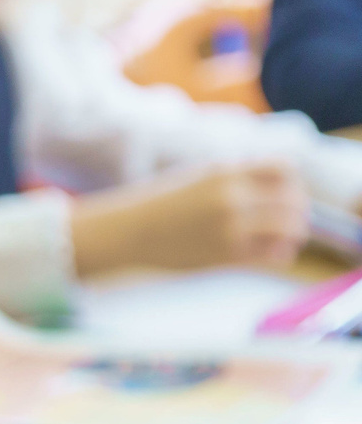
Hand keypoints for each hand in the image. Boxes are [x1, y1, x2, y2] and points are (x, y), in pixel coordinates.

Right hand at [69, 161, 309, 274]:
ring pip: (290, 228)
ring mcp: (231, 226)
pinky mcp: (225, 255)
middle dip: (298, 212)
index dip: (292, 182)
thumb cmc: (159, 206)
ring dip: (294, 234)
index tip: (285, 194)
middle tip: (292, 221)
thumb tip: (271, 186)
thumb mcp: (199, 177)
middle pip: (292, 200)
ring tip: (286, 240)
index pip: (285, 169)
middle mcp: (232, 197)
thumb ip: (235, 179)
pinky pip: (273, 254)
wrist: (126, 232)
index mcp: (226, 173)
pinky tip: (274, 255)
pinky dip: (281, 255)